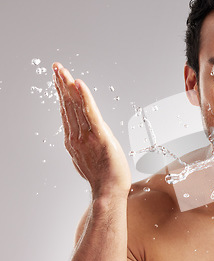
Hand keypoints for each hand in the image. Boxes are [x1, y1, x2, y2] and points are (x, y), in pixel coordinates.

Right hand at [53, 62, 130, 197]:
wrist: (109, 192)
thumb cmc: (103, 177)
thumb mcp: (89, 157)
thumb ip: (86, 144)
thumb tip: (85, 136)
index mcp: (74, 140)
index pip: (67, 112)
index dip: (62, 94)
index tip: (58, 79)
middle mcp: (76, 136)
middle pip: (68, 106)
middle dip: (61, 84)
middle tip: (56, 67)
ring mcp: (86, 137)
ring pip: (76, 107)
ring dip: (69, 87)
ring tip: (63, 71)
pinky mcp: (100, 137)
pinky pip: (91, 114)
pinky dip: (84, 98)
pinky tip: (79, 85)